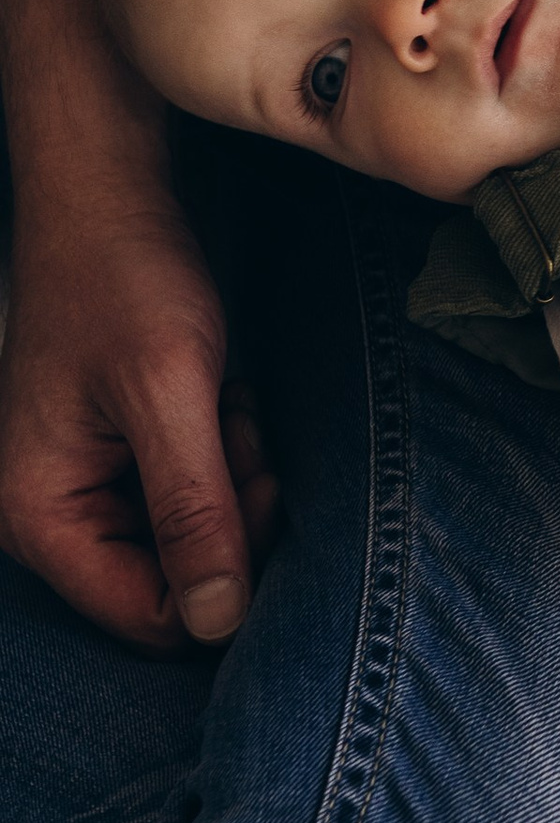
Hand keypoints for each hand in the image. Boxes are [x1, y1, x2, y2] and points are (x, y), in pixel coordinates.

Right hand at [0, 182, 275, 648]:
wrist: (107, 199)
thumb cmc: (124, 280)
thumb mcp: (168, 393)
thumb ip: (192, 509)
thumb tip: (219, 622)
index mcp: (39, 518)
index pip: (151, 619)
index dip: (226, 575)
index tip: (256, 486)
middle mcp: (51, 518)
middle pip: (174, 587)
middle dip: (231, 522)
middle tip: (244, 440)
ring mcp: (85, 491)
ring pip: (192, 543)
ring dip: (233, 486)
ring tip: (230, 409)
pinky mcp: (120, 463)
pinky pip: (189, 501)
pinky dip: (222, 461)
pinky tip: (223, 405)